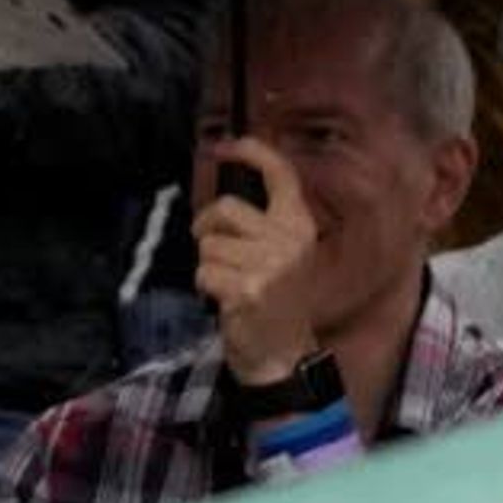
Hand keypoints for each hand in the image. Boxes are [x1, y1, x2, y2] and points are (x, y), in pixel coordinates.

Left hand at [193, 133, 324, 388]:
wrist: (283, 355)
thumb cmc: (276, 301)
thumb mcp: (282, 255)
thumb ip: (262, 224)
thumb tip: (221, 197)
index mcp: (299, 226)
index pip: (280, 174)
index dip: (251, 152)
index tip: (225, 147)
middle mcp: (288, 241)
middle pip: (224, 207)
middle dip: (207, 227)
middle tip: (217, 252)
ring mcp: (269, 265)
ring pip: (208, 243)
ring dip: (209, 265)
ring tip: (231, 284)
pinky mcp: (247, 289)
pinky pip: (204, 272)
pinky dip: (205, 287)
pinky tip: (226, 302)